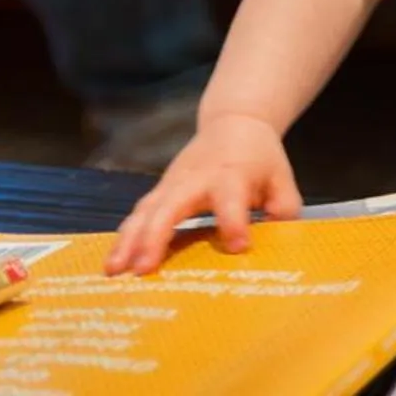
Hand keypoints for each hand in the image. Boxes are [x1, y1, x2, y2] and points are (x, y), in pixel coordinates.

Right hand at [104, 114, 300, 275]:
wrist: (234, 124)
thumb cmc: (259, 158)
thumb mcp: (282, 179)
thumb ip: (283, 209)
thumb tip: (277, 242)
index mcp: (232, 176)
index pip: (231, 200)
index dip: (234, 222)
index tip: (239, 246)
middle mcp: (195, 180)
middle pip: (170, 206)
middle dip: (155, 237)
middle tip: (143, 269)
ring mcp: (172, 185)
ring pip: (144, 212)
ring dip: (127, 240)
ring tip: (113, 271)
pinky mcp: (159, 193)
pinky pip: (137, 215)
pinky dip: (123, 237)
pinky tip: (112, 262)